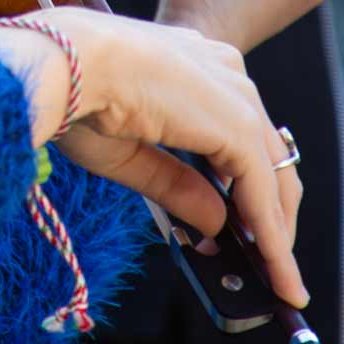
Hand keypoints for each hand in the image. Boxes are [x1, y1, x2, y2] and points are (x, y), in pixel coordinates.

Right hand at [0, 9, 309, 306]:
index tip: (245, 230)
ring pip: (272, 176)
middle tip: (271, 265)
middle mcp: (225, 71)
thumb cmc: (74, 94)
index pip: (239, 133)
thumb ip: (176, 185)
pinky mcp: (236, 124)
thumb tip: (215, 224)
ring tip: (280, 281)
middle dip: (273, 215)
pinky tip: (273, 269)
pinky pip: (262, 192)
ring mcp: (236, 95)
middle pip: (268, 155)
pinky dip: (271, 237)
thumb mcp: (129, 151)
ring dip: (278, 233)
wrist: (63, 63)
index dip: (247, 186)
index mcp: (196, 65)